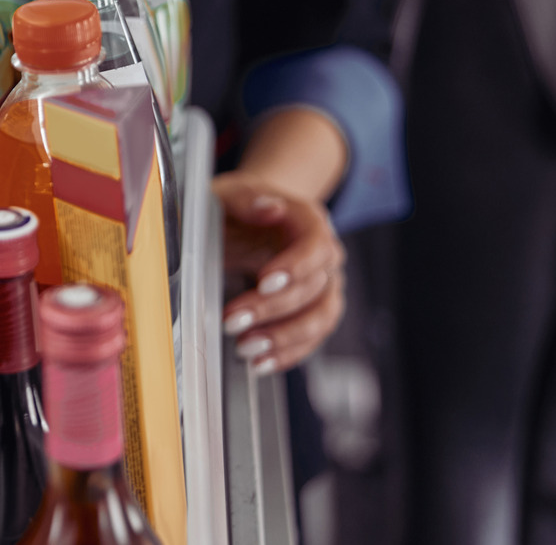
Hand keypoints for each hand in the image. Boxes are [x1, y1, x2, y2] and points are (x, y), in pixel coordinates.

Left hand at [214, 170, 346, 375]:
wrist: (247, 219)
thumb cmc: (238, 207)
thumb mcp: (231, 193)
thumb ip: (247, 198)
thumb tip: (269, 207)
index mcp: (309, 221)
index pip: (316, 245)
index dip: (295, 266)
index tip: (264, 281)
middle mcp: (325, 255)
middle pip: (312, 286)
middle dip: (271, 309)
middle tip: (232, 320)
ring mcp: (323, 285)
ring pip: (320, 318)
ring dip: (284, 338)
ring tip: (247, 348)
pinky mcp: (313, 311)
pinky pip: (311, 338)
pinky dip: (287, 353)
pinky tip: (260, 363)